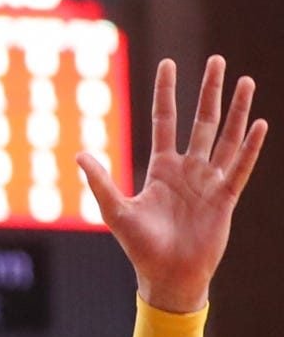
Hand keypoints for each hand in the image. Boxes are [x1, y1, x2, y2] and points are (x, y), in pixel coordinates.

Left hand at [80, 55, 265, 313]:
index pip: (165, 121)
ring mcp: (209, 182)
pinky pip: (239, 167)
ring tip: (245, 81)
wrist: (168, 276)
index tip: (170, 64)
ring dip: (236, 110)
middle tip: (217, 60)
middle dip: (209, 91)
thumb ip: (101, 182)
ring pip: (225, 137)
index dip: (166, 93)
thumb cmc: (140, 247)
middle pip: (201, 121)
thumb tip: (79, 155)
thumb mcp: (116, 211)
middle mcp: (188, 170)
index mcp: (161, 169)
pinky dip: (248, 146)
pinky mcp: (225, 198)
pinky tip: (257, 123)